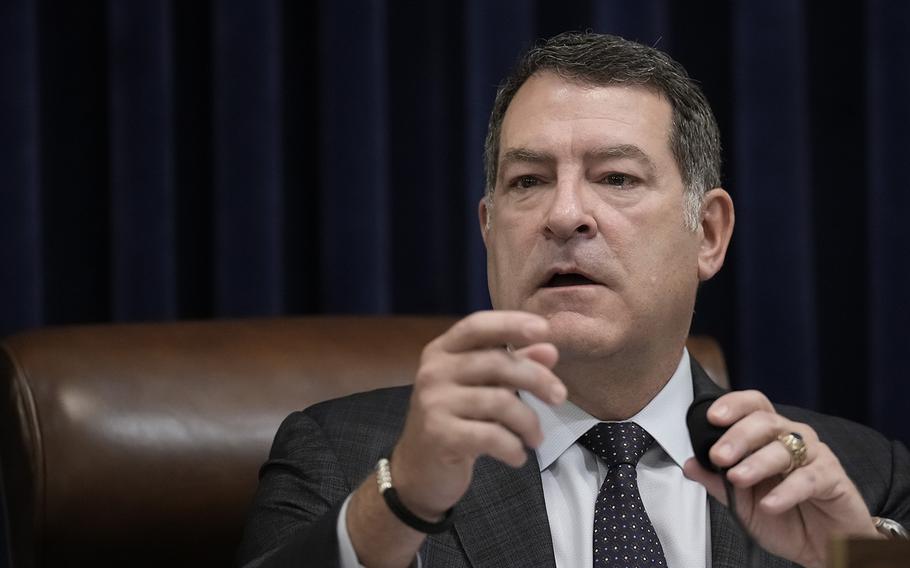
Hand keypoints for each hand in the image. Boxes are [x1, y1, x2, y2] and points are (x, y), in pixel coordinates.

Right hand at [390, 310, 565, 519]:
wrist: (418, 469)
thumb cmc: (454, 420)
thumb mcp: (482, 388)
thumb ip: (513, 365)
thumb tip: (549, 350)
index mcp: (442, 351)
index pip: (477, 325)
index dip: (511, 323)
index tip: (545, 330)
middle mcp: (434, 371)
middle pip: (497, 363)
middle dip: (537, 378)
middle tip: (559, 397)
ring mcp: (433, 402)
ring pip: (501, 402)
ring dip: (529, 423)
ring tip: (536, 439)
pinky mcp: (439, 435)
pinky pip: (491, 436)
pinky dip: (513, 448)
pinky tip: (517, 456)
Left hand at [683, 390, 879, 567]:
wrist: (823, 547)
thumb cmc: (784, 518)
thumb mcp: (742, 502)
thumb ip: (716, 482)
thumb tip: (688, 464)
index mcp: (769, 437)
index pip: (753, 406)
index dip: (733, 405)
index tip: (711, 417)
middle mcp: (793, 438)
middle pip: (766, 421)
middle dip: (738, 436)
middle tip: (718, 455)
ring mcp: (816, 456)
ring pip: (785, 448)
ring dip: (757, 462)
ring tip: (737, 478)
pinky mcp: (833, 478)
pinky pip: (809, 478)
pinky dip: (786, 491)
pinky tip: (770, 504)